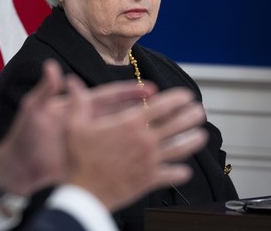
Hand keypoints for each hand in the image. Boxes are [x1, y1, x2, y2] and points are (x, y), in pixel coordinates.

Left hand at [0, 59, 157, 196]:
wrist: (17, 166)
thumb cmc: (24, 136)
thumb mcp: (34, 110)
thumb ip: (46, 89)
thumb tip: (51, 65)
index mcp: (76, 107)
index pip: (108, 96)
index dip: (129, 93)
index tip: (152, 89)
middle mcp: (87, 122)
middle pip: (122, 114)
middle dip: (145, 110)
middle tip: (172, 107)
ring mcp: (90, 141)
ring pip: (123, 135)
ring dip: (145, 133)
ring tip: (172, 132)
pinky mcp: (90, 158)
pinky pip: (116, 156)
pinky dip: (134, 156)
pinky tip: (154, 159)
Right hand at [64, 82, 207, 210]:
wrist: (85, 192)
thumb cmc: (79, 158)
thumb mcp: (74, 126)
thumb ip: (78, 102)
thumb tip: (72, 82)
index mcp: (129, 124)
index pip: (161, 106)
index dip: (177, 98)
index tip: (186, 95)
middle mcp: (145, 141)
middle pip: (177, 125)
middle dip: (191, 116)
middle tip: (198, 111)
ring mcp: (150, 161)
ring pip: (181, 148)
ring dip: (193, 141)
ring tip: (201, 135)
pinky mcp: (150, 179)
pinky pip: (172, 174)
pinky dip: (181, 172)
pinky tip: (184, 170)